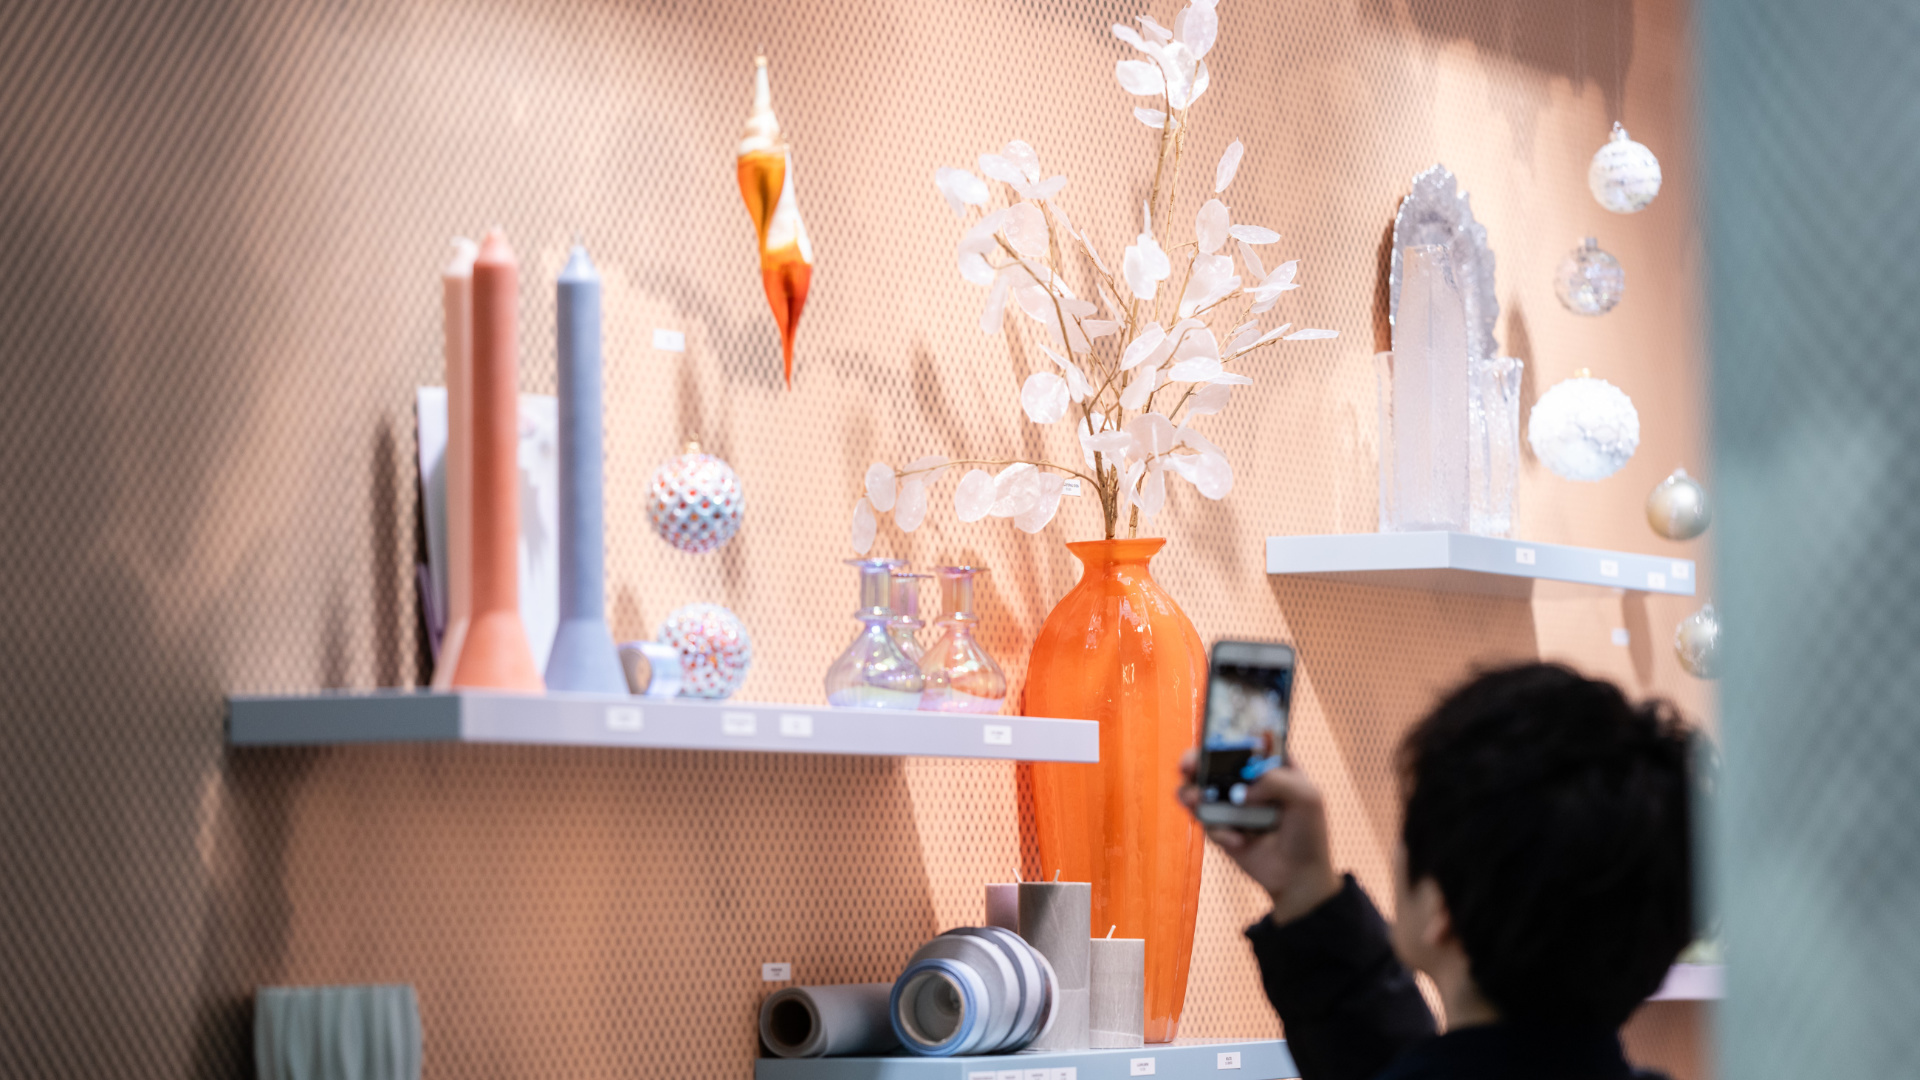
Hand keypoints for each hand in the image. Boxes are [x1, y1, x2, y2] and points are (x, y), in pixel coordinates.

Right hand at [1178, 749, 1340, 925]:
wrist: (1298, 878)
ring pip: (1200, 790)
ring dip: (1191, 792)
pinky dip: (1218, 830)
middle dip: (1195, 761)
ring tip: (1194, 800)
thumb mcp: (1307, 797)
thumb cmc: (1308, 834)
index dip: (1227, 738)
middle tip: (1187, 766)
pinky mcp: (1220, 828)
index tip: (1214, 742)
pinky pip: (1206, 822)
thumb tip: (1242, 791)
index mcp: (1270, 767)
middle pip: (1213, 762)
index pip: (1244, 743)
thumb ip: (1276, 781)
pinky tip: (1238, 841)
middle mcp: (1247, 782)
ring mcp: (1231, 805)